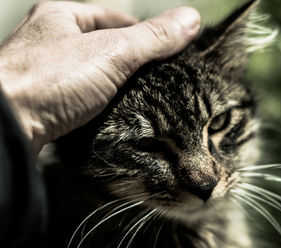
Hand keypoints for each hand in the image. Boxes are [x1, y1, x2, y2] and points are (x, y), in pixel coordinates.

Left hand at [0, 1, 199, 153]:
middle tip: (158, 79)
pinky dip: (99, 107)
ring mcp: (43, 75)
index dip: (142, 31)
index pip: (112, 17)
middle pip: (102, 47)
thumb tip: (192, 19)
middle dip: (131, 62)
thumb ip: (153, 38)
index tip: (165, 49)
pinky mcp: (43, 106)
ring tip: (143, 101)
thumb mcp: (112, 52)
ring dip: (116, 88)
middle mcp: (48, 42)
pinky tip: (114, 118)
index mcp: (61, 16)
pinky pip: (80, 100)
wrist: (4, 129)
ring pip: (91, 76)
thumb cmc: (49, 79)